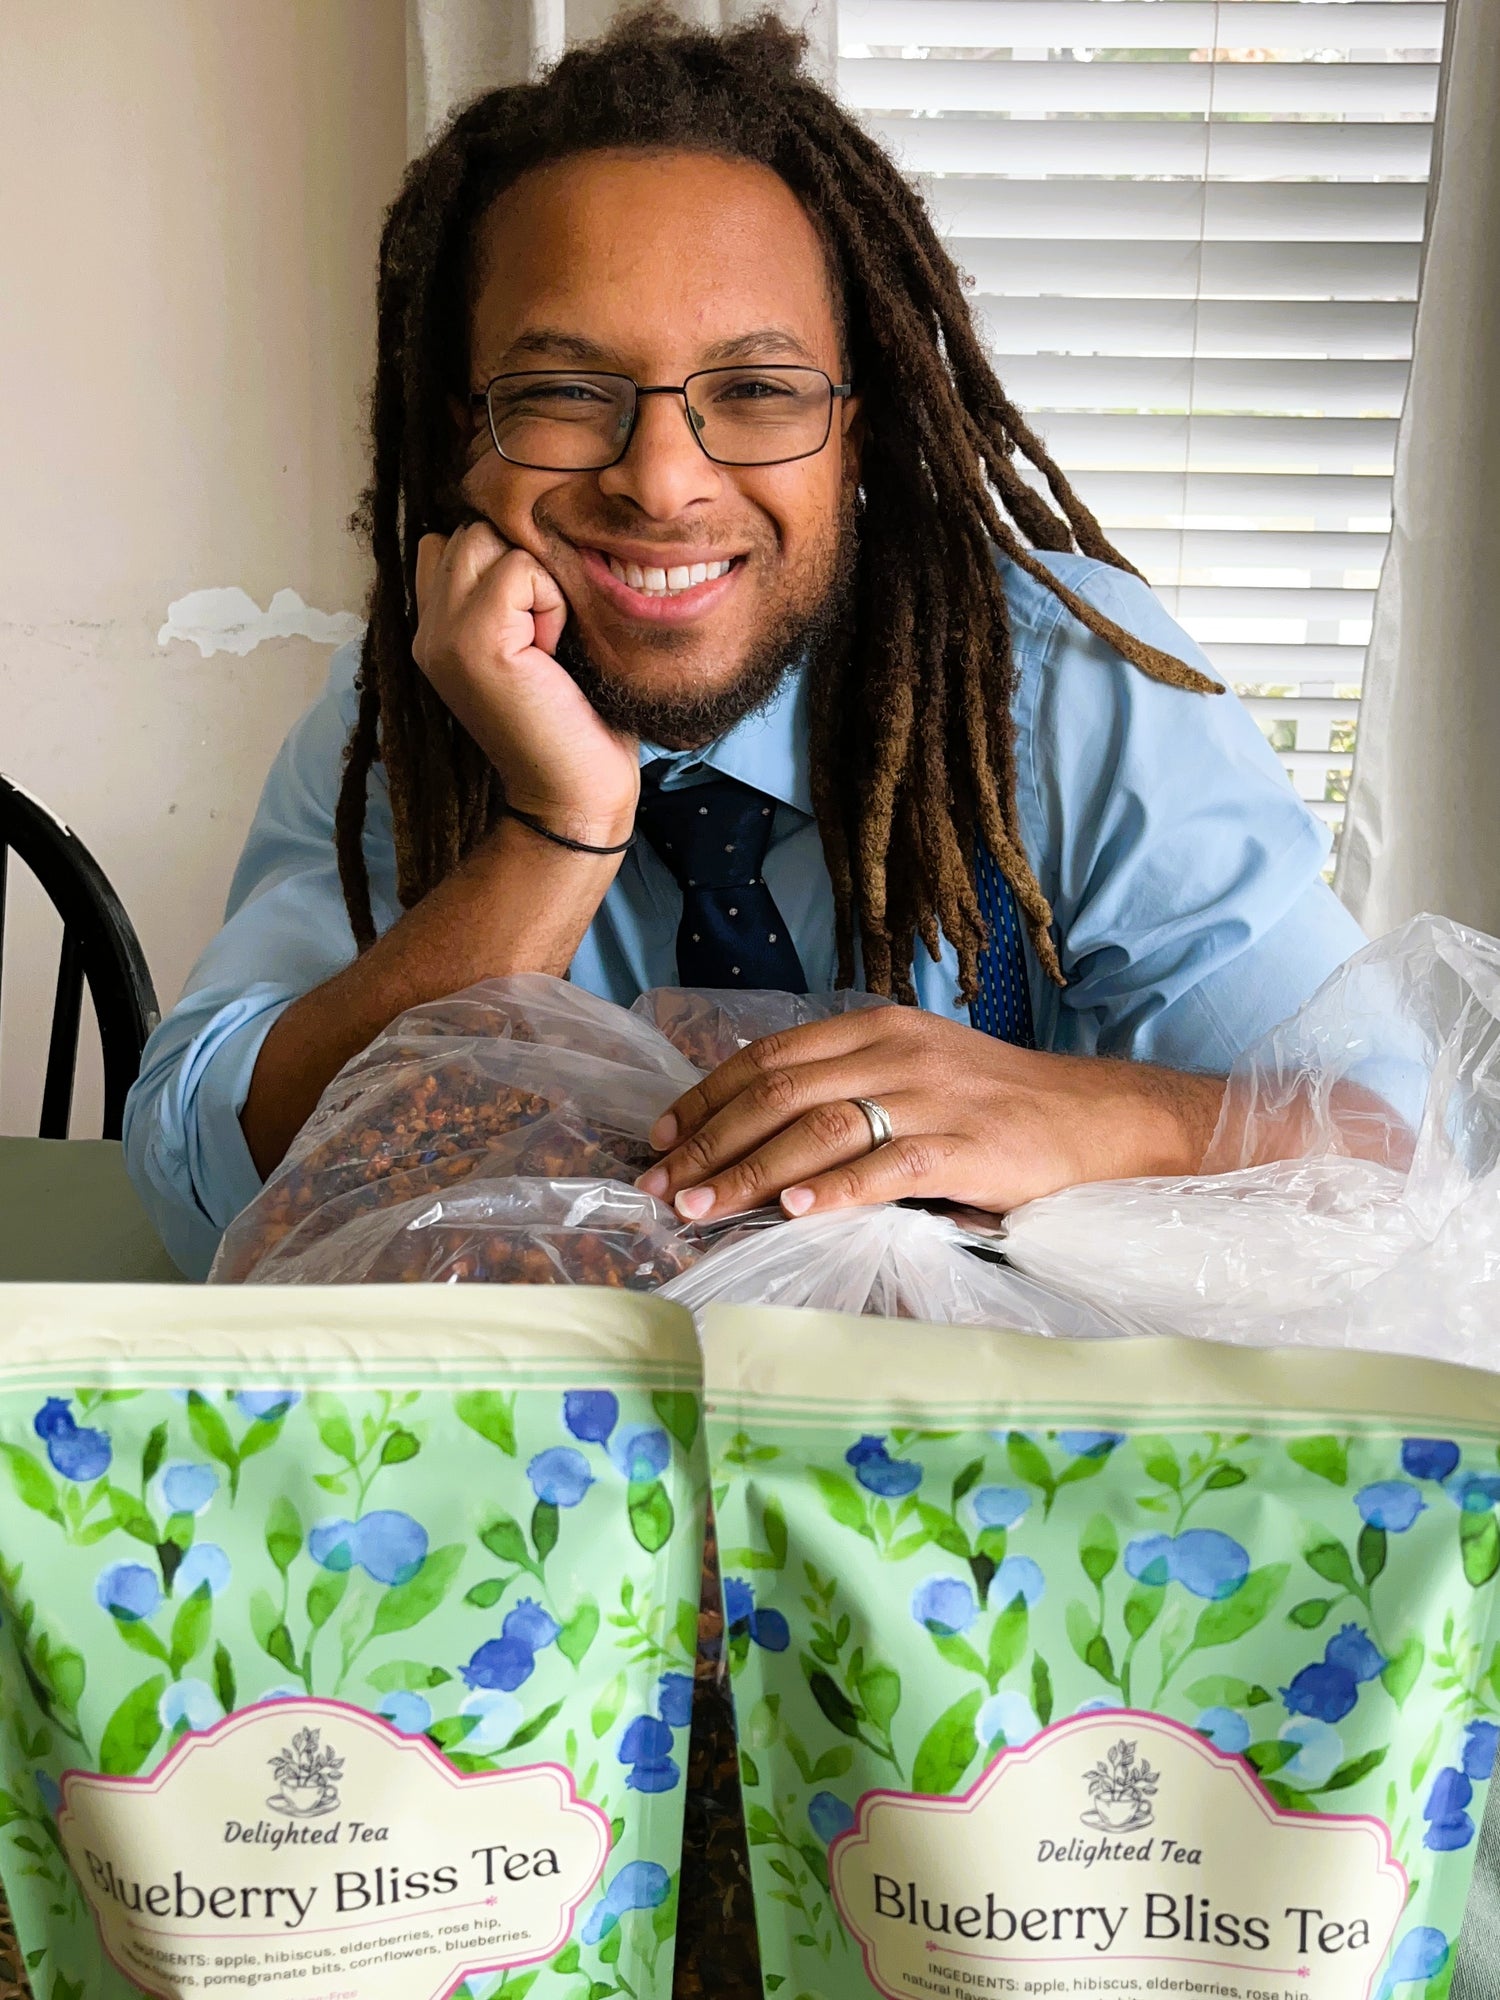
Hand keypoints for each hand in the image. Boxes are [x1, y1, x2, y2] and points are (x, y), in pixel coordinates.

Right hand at [413, 519, 639, 841]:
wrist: (574, 794)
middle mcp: (428, 629)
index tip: (536, 617)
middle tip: (546, 633)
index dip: (504, 560)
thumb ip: (509, 595)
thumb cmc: (573, 723)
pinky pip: (518, 569)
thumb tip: (526, 532)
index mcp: (436, 629)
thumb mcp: (535, 645)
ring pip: (488, 539)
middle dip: (520, 563)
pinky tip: (552, 654)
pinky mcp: (473, 642)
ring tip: (547, 642)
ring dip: (535, 579)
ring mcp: (442, 634)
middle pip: (470, 529)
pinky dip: (550, 602)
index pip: (451, 541)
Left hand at [635, 1009, 1224, 1220]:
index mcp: (874, 1028)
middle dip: (709, 1142)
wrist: (1094, 1118)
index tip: (659, 1138)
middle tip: (660, 1185)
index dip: (705, 1098)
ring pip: (818, 1129)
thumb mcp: (911, 1075)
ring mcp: (931, 1098)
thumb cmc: (992, 1106)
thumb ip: (843, 1089)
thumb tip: (754, 1130)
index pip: (768, 1058)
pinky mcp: (966, 1147)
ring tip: (701, 1206)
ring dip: (749, 1171)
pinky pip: (887, 1167)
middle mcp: (895, 1053)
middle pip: (778, 1093)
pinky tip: (793, 1211)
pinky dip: (834, 1189)